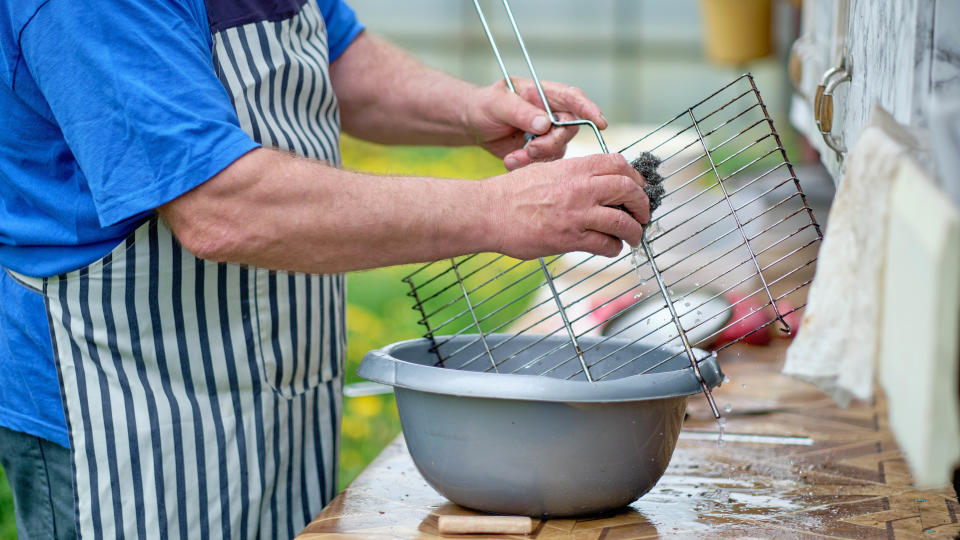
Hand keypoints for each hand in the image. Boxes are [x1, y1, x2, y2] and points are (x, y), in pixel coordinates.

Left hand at [467, 78, 606, 170]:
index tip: (600, 123)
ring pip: (557, 150)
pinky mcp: (540, 152)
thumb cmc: (486, 105)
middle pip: (569, 130)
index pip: (573, 98)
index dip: (589, 109)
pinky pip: (543, 163)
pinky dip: (527, 165)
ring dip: (536, 157)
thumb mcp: (498, 103)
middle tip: (530, 149)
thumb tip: (545, 122)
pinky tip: (510, 161)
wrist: (474, 125)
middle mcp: (552, 114)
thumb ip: (521, 111)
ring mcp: (547, 135)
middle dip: (551, 143)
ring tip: (513, 157)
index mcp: (546, 94)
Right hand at [482, 153, 647, 258]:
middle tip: (643, 213)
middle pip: (628, 190)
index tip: (638, 186)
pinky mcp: (570, 238)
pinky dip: (614, 248)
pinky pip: (605, 244)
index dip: (635, 176)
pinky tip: (611, 248)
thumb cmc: (511, 193)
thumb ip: (572, 174)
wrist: (488, 212)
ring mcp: (576, 214)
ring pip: (623, 221)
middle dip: (642, 203)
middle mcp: (580, 188)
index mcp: (574, 167)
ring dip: (634, 231)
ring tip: (634, 236)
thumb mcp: (544, 170)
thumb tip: (594, 181)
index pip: (618, 163)